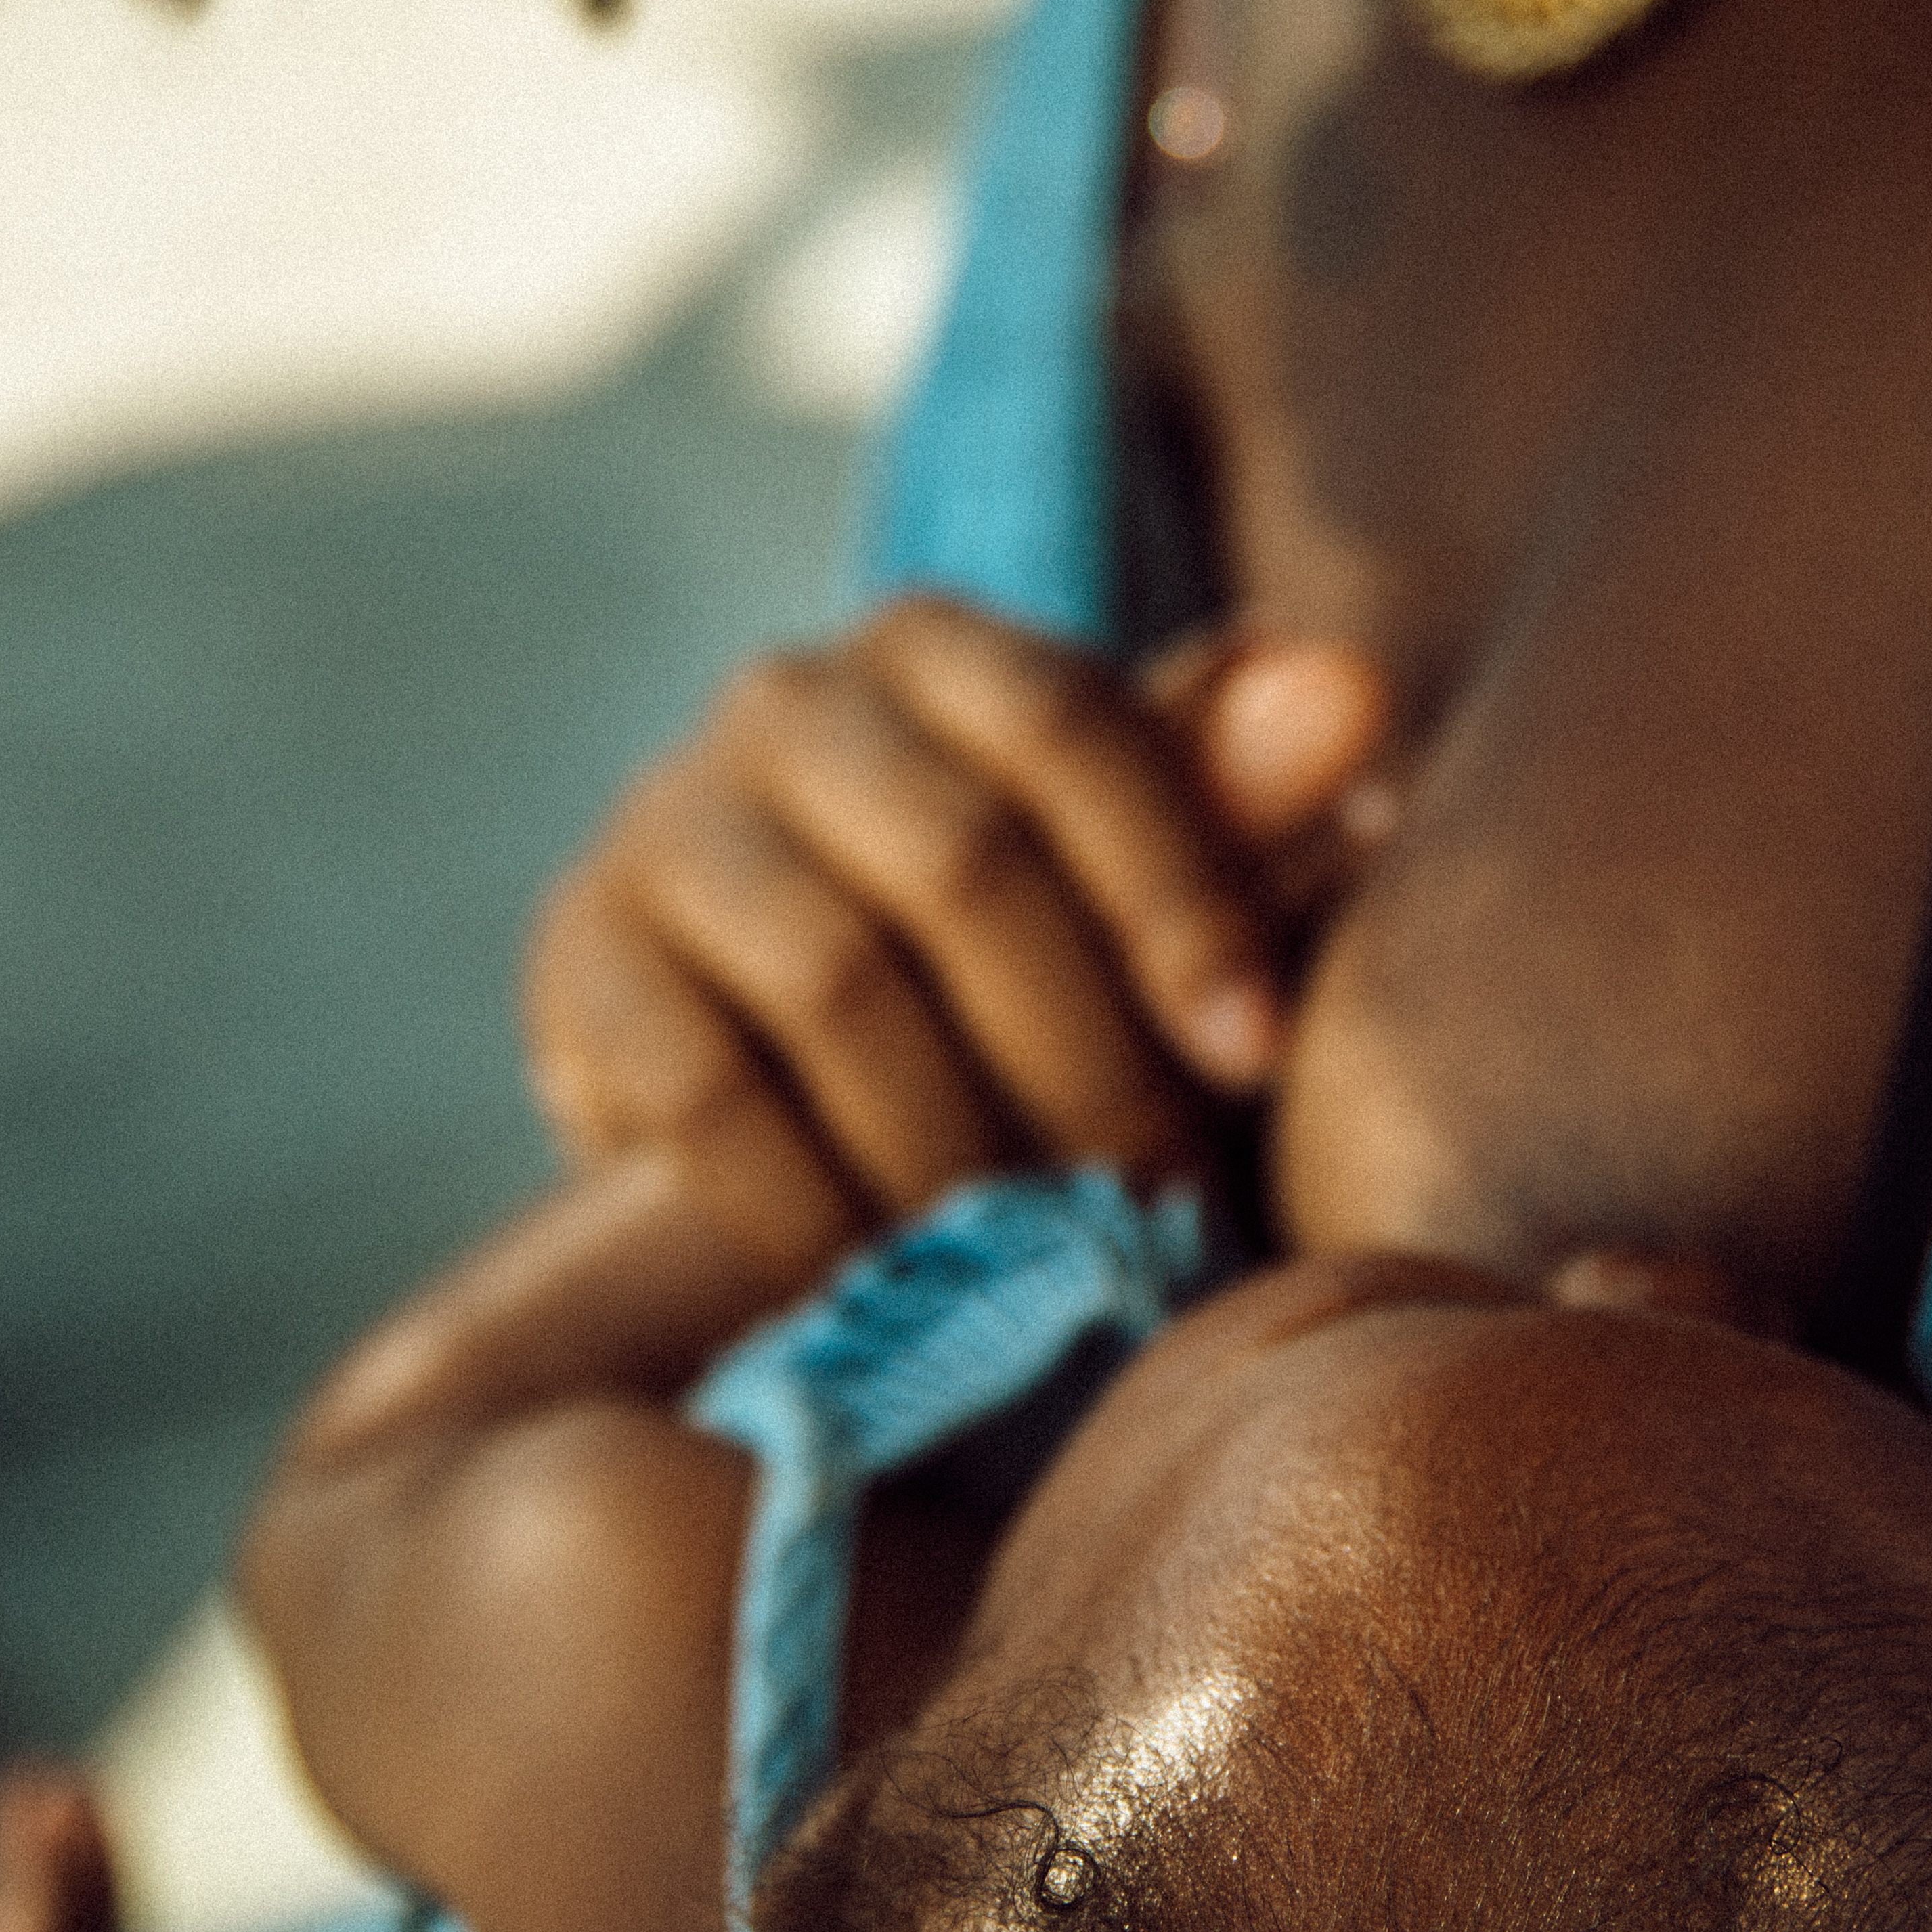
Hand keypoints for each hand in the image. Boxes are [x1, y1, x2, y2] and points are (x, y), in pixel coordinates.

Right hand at [521, 597, 1391, 1282]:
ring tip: (1042, 1257)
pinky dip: (815, 1206)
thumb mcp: (1125, 877)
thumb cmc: (1003, 954)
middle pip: (961, 863)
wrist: (763, 1038)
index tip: (1259, 1055)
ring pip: (835, 982)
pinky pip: (703, 1094)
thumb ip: (1233, 800)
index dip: (1180, 892)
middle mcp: (789, 700)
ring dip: (962, 1146)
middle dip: (1085, 1055)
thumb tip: (1353, 692)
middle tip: (1160, 1203)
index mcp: (943, 646)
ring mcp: (667, 823)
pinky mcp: (578, 958)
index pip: (1076, 727)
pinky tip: (891, 1285)